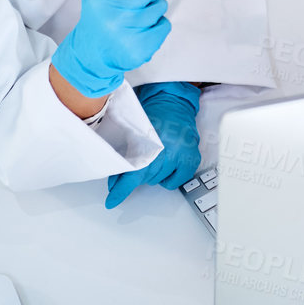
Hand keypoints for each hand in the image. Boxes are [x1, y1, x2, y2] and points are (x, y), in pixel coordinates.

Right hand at [51, 0, 170, 97]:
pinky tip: (143, 28)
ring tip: (139, 14)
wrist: (92, 53)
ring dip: (154, 6)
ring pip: (161, 5)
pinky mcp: (141, 48)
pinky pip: (165, 25)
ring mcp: (130, 32)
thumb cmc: (98, 19)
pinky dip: (157, 24)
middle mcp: (116, 13)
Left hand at [106, 82, 201, 207]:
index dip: (121, 189)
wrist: (174, 103)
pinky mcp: (191, 159)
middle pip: (145, 178)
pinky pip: (175, 182)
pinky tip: (167, 165)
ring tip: (156, 157)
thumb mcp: (134, 133)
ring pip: (159, 181)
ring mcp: (181, 156)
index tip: (112, 201)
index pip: (133, 174)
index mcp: (150, 143)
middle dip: (136, 176)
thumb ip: (125, 156)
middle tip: (134, 168)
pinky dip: (169, 178)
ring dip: (153, 174)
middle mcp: (167, 151)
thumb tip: (115, 181)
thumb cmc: (154, 115)